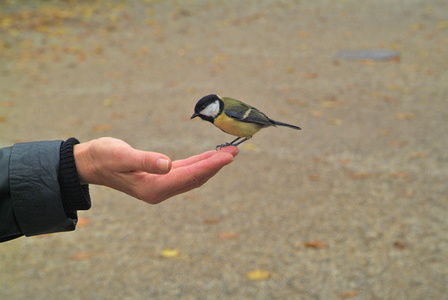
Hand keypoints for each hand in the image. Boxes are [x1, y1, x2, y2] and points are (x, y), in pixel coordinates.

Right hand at [74, 137, 237, 203]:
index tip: (228, 156)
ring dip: (210, 165)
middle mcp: (160, 191)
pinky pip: (185, 172)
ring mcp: (161, 186)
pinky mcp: (159, 179)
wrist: (90, 163)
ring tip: (228, 153)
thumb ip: (145, 160)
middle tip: (235, 151)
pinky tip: (208, 157)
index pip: (190, 176)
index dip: (210, 165)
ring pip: (192, 176)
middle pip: (196, 178)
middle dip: (216, 165)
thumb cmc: (103, 157)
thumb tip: (167, 164)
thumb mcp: (121, 156)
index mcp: (154, 188)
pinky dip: (198, 164)